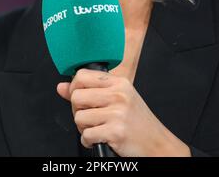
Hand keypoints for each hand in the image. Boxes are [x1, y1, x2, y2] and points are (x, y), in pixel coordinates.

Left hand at [57, 68, 190, 156]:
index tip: (79, 97)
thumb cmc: (137, 121)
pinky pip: (86, 135)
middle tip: (89, 116)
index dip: (74, 87)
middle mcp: (118, 94)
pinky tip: (99, 138)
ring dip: (83, 127)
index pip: (82, 75)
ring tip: (96, 128)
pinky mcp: (116, 131)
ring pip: (79, 117)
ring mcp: (118, 113)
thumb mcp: (118, 99)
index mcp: (119, 82)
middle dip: (77, 110)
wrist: (157, 143)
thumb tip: (62, 87)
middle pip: (76, 96)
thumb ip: (90, 90)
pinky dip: (88, 140)